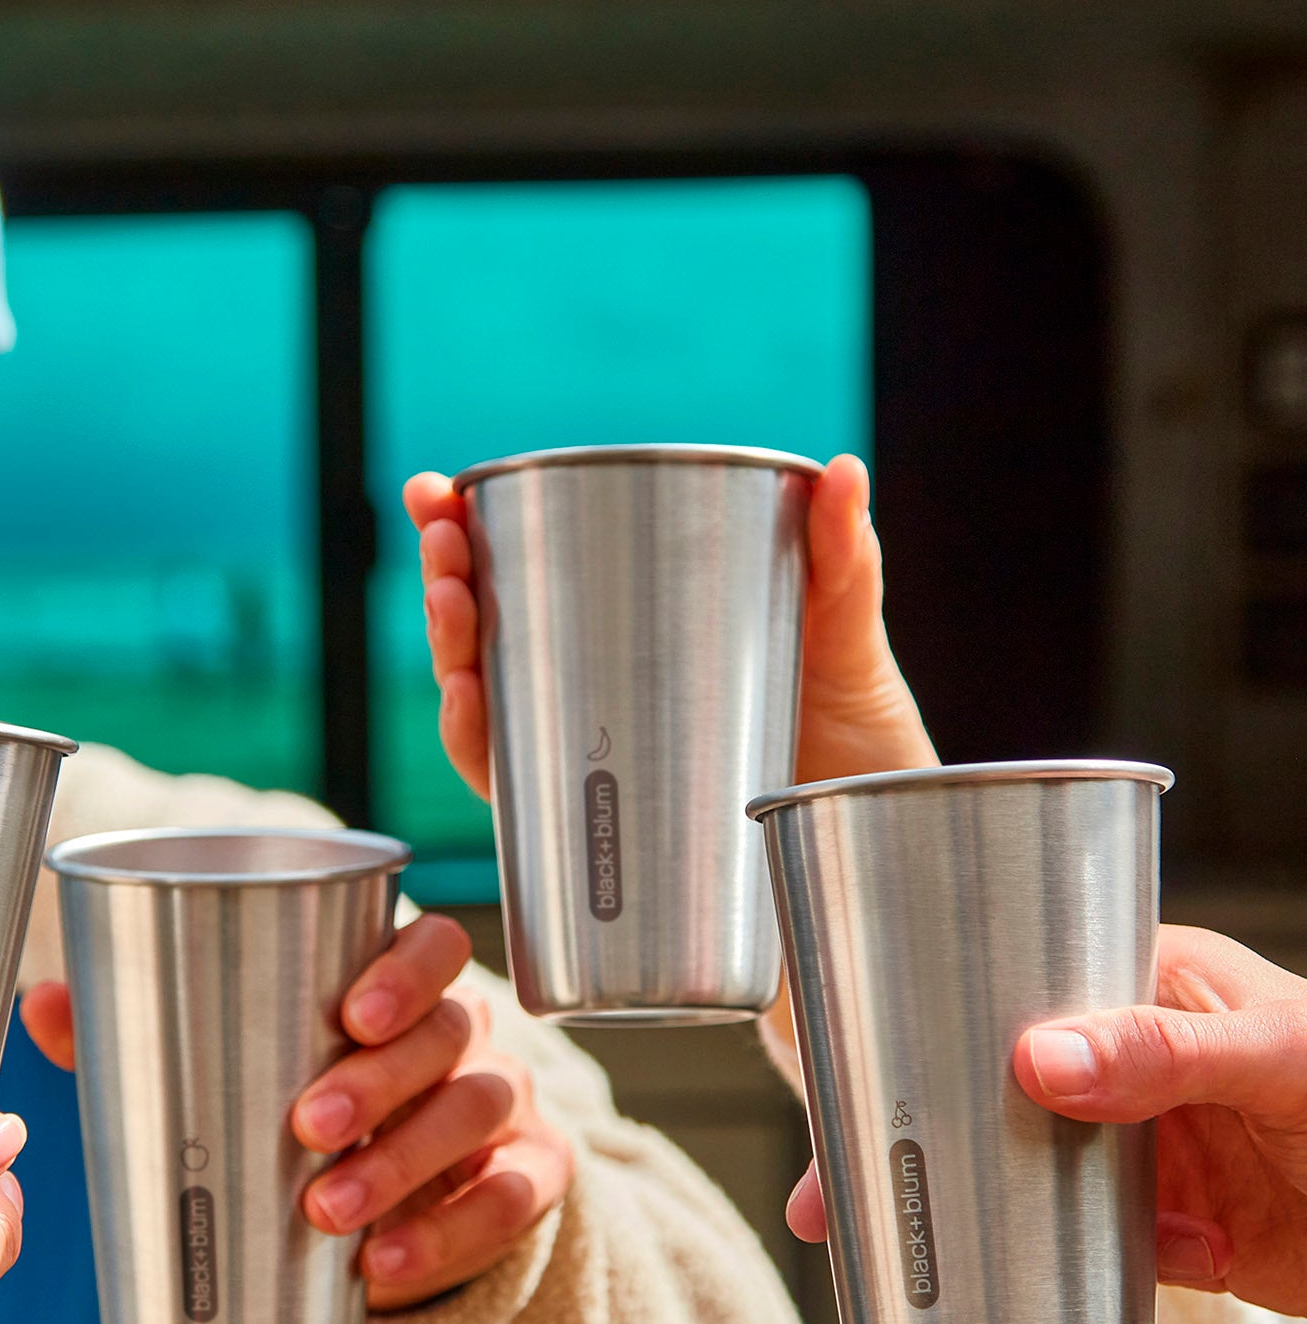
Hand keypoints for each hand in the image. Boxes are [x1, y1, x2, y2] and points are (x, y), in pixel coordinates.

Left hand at [21, 914, 575, 1311]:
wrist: (394, 1203)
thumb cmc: (300, 1107)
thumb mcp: (229, 1071)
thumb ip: (141, 1035)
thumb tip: (43, 1001)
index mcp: (401, 989)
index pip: (433, 945)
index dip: (405, 969)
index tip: (349, 1012)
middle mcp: (464, 1036)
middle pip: (450, 1030)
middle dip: (381, 1077)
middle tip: (306, 1127)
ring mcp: (502, 1108)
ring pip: (478, 1110)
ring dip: (405, 1161)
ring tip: (329, 1214)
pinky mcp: (525, 1181)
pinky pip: (513, 1200)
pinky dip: (455, 1233)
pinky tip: (386, 1267)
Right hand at [404, 455, 938, 1054]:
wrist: (887, 855)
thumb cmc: (860, 754)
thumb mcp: (847, 642)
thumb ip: (841, 559)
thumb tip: (841, 468)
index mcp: (638, 644)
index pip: (533, 579)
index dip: (470, 534)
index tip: (436, 492)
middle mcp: (599, 705)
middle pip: (489, 638)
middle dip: (446, 582)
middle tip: (442, 540)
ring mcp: (595, 768)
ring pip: (486, 708)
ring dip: (449, 652)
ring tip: (450, 602)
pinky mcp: (602, 834)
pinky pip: (515, 793)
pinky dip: (480, 745)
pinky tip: (471, 702)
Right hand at [784, 925, 1306, 1316]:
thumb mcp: (1275, 1053)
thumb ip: (1166, 1050)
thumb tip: (1039, 1056)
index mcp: (1142, 984)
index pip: (1007, 983)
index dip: (921, 1017)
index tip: (849, 1058)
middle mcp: (1129, 1063)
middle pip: (990, 1092)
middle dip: (909, 1136)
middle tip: (831, 1181)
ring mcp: (1147, 1148)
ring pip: (1024, 1177)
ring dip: (963, 1212)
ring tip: (885, 1245)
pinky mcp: (1174, 1230)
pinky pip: (1086, 1253)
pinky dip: (1052, 1275)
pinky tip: (1025, 1286)